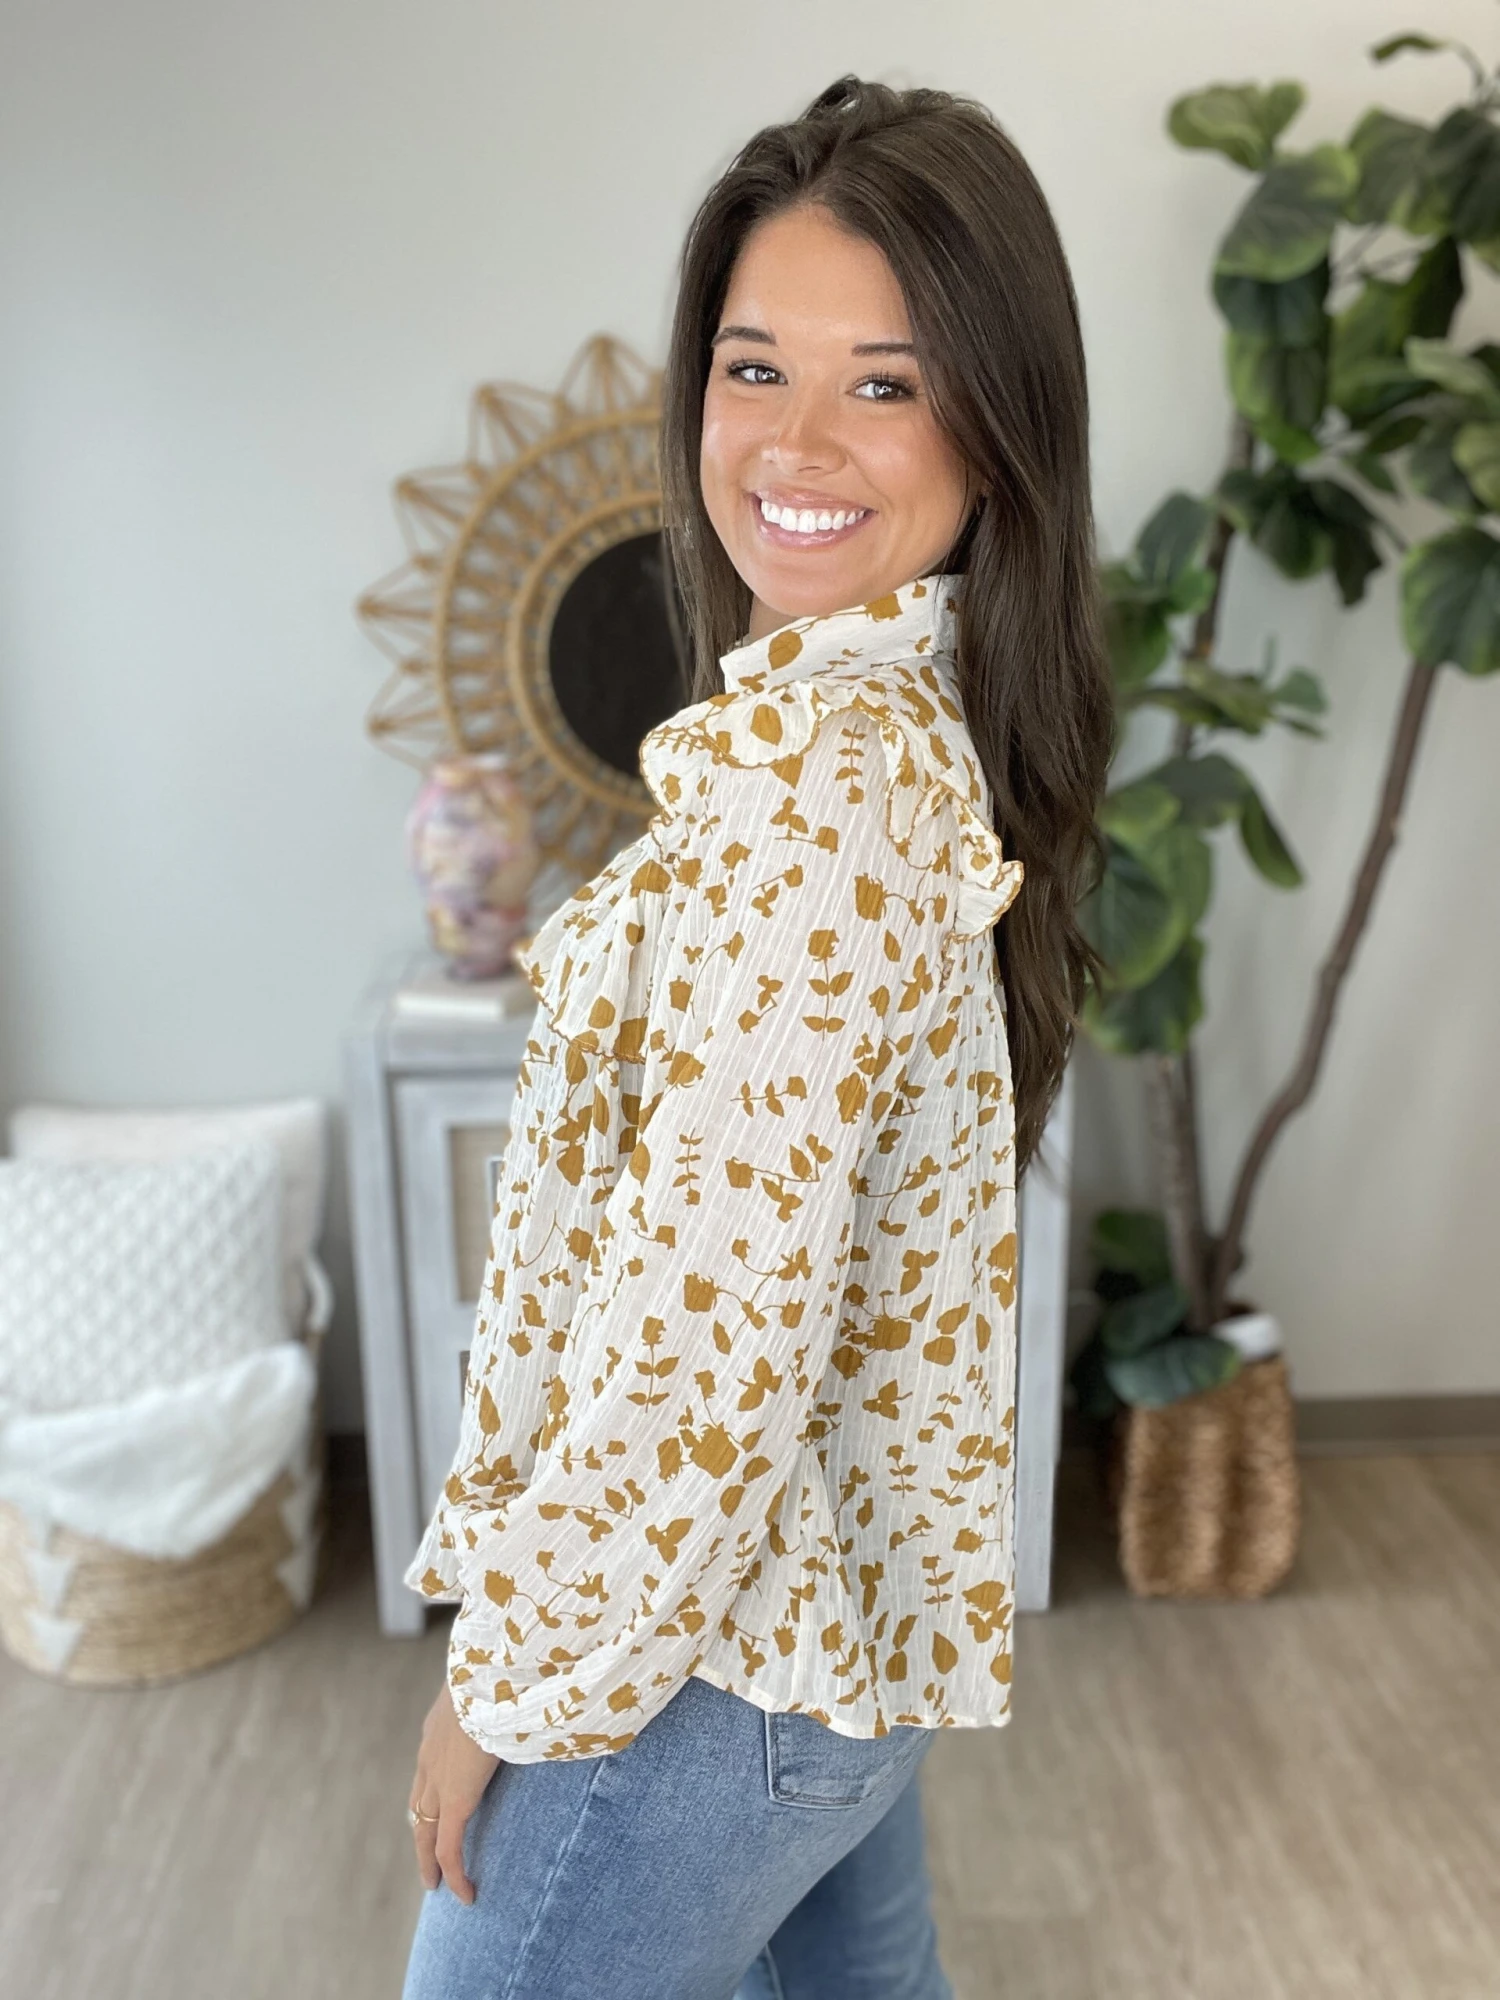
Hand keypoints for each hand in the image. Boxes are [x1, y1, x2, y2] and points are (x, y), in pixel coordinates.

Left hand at [409, 1678, 501, 1902]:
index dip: (432, 1793)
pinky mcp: (453, 1801)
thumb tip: (537, 1695)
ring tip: (436, 1882)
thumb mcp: (498, 1686)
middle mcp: (430, 1755)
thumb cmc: (503, 1673)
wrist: (487, 1677)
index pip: (428, 1767)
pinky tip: (466, 1895)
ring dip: (429, 1858)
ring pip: (425, 1830)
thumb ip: (510, 1698)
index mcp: (439, 1726)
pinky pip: (448, 1847)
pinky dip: (456, 1873)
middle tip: (427, 1856)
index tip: (436, 1807)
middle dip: (423, 1830)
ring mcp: (437, 1779)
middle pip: (419, 1803)